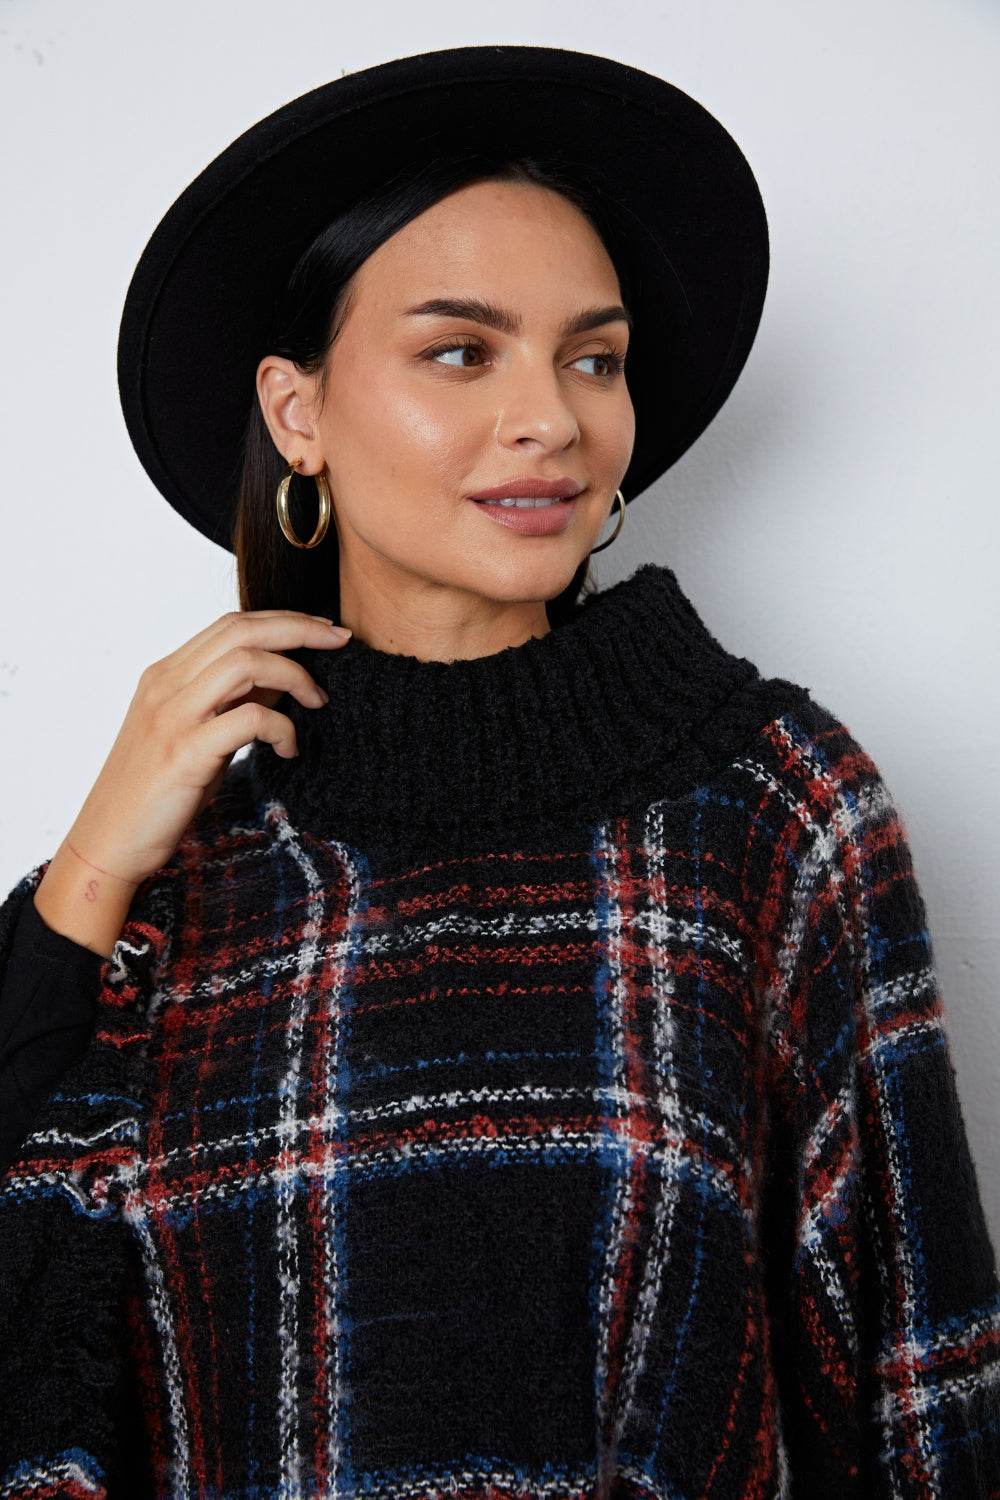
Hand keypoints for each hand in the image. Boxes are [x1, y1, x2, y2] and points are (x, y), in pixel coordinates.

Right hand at [64, 609, 350, 887]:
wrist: (110, 841)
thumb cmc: (160, 791)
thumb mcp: (197, 734)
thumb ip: (233, 701)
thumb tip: (286, 677)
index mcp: (165, 674)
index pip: (231, 624)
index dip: (283, 620)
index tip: (324, 629)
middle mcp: (165, 685)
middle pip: (241, 630)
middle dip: (299, 628)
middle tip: (340, 641)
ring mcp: (172, 717)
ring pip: (245, 662)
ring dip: (295, 675)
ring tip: (317, 701)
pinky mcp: (184, 753)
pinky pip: (250, 719)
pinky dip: (282, 727)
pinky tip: (290, 748)